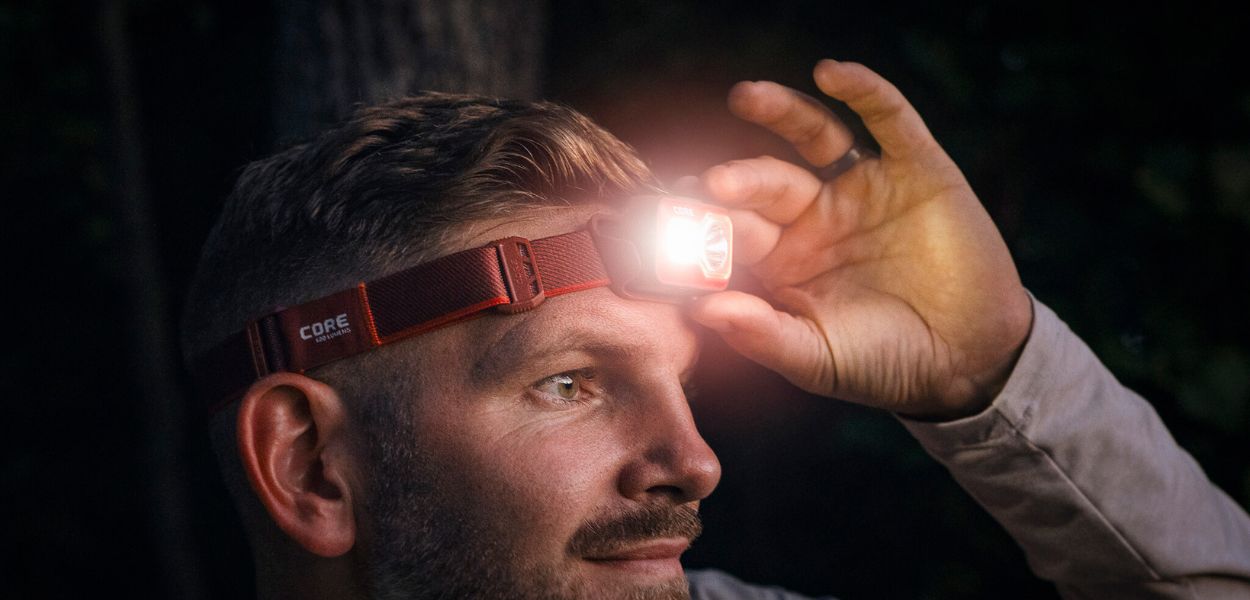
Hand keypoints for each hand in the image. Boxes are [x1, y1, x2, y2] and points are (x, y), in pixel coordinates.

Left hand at [686, 59, 1032, 419]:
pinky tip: (832, 73)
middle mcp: (814, 214)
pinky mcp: (915, 167)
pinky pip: (887, 118)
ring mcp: (862, 186)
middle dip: (736, 181)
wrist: (970, 360)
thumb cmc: (884, 363)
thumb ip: (761, 335)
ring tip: (743, 98)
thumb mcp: (817, 359)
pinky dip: (864, 90)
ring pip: (813, 135)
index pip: (733, 230)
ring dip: (780, 111)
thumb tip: (700, 312)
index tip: (672, 226)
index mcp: (781, 258)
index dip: (706, 226)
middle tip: (709, 184)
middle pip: (765, 182)